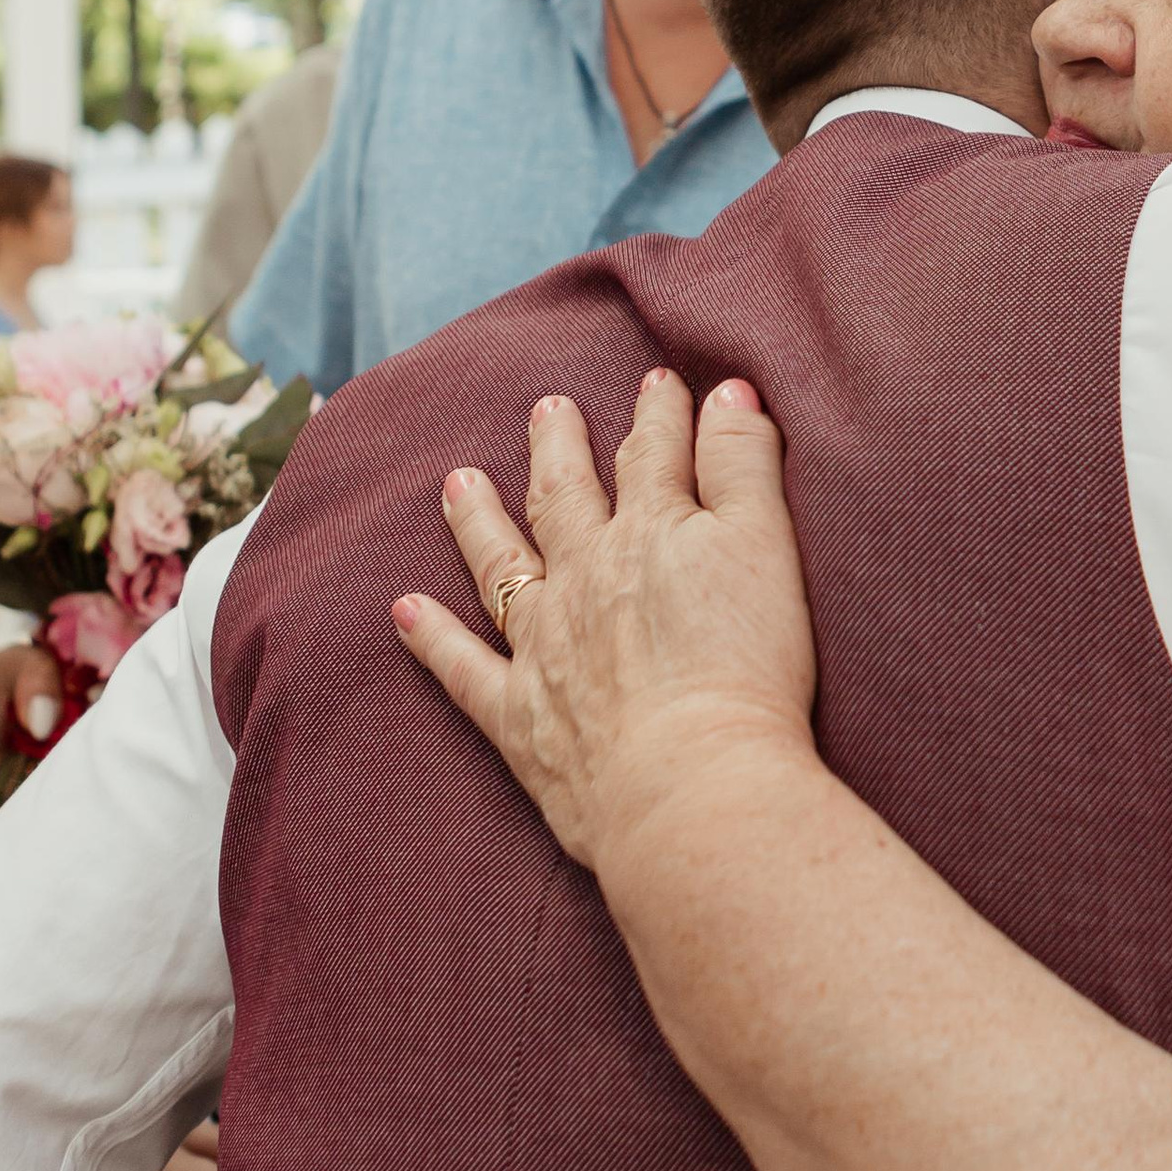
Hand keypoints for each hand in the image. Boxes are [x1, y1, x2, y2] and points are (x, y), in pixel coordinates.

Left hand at [392, 371, 818, 878]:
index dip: (660, 415)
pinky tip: (403, 612)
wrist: (695, 787)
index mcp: (652, 531)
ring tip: (458, 482)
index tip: (660, 383)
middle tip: (547, 410)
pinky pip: (463, 669)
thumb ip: (744, 464)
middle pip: (565, 497)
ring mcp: (543, 646)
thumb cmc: (747, 668)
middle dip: (558, 449)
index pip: (653, 455)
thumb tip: (728, 391)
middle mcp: (585, 576)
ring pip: (502, 565)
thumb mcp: (767, 546)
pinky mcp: (520, 718)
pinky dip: (432, 639)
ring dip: (479, 521)